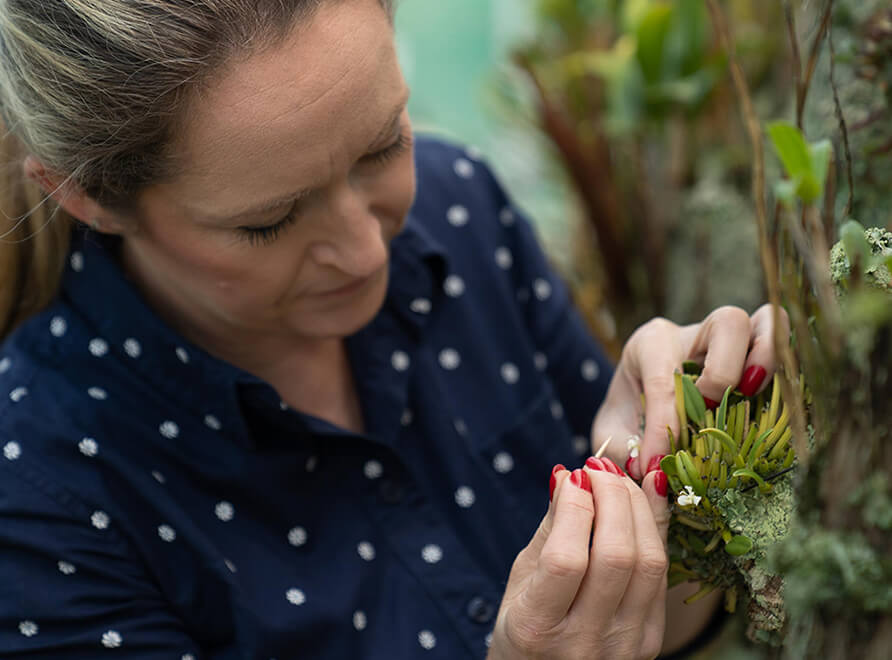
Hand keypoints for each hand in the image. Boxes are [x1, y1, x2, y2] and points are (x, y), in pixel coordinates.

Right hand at [488, 462, 668, 659]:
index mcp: (537, 628)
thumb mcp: (520, 581)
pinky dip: (655, 529)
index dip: (574, 507)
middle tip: (598, 468)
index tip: (571, 475)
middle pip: (617, 556)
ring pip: (649, 562)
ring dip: (638, 508)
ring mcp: (624, 646)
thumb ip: (548, 531)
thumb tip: (569, 477)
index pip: (567, 559)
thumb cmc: (524, 629)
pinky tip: (644, 498)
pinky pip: (661, 575)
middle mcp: (584, 642)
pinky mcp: (651, 640)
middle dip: (612, 496)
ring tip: (618, 480)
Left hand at [592, 304, 789, 478]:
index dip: (664, 421)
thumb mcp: (611, 435)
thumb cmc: (629, 419)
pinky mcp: (761, 359)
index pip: (665, 374)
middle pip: (729, 323)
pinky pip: (788, 347)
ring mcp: (735, 342)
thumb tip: (656, 475)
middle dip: (724, 372)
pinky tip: (774, 404)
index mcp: (653, 343)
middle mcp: (697, 333)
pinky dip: (788, 370)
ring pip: (767, 322)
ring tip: (749, 397)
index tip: (657, 462)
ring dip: (766, 362)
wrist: (641, 410)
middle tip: (708, 410)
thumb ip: (622, 452)